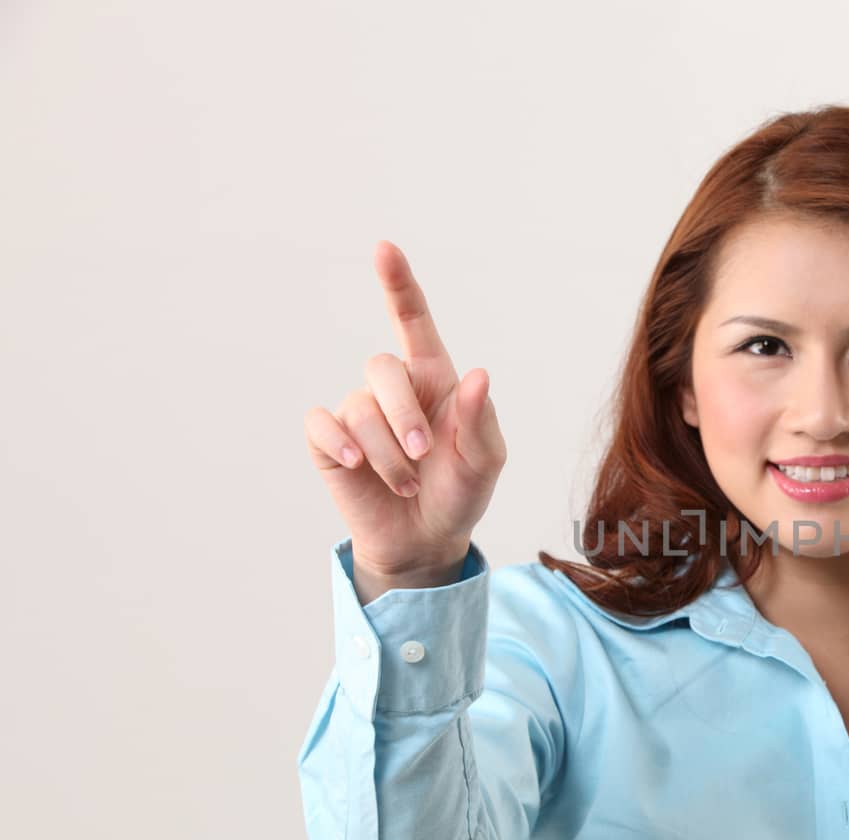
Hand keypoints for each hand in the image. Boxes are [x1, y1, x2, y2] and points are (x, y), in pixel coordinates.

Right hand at [304, 240, 506, 578]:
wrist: (426, 540)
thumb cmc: (460, 492)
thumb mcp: (486, 461)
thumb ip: (482, 420)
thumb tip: (479, 375)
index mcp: (434, 380)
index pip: (413, 322)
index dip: (399, 285)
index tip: (385, 249)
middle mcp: (393, 389)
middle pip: (381, 368)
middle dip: (404, 415)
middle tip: (425, 457)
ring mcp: (358, 412)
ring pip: (359, 407)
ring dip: (388, 453)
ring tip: (409, 482)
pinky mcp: (329, 441)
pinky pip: (322, 424)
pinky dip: (341, 443)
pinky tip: (355, 464)